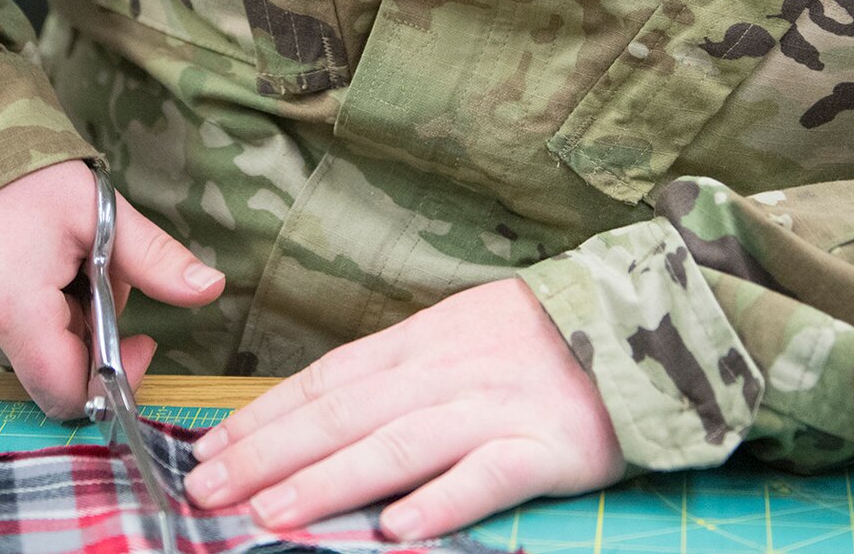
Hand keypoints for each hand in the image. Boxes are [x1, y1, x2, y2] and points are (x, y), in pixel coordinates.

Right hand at [0, 160, 223, 418]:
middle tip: (85, 272)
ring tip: (41, 261)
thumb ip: (154, 260)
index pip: (69, 393)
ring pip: (17, 355)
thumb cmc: (21, 177)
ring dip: (43, 323)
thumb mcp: (98, 211)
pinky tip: (5, 269)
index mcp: (14, 313)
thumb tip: (212, 289)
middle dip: (82, 333)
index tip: (137, 339)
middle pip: (49, 370)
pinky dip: (3, 319)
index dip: (113, 377)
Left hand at [183, 278, 621, 539]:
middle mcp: (446, 373)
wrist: (646, 322)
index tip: (208, 449)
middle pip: (344, 415)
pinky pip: (486, 477)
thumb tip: (317, 413)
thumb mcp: (457, 333)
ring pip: (397, 447)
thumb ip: (396, 373)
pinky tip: (396, 530)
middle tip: (207, 489)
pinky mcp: (546, 448)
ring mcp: (494, 409)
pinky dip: (440, 501)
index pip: (325, 381)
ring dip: (330, 481)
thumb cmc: (539, 338)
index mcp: (421, 343)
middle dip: (269, 454)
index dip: (264, 417)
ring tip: (272, 512)